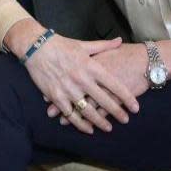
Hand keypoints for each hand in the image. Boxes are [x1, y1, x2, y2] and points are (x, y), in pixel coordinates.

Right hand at [24, 35, 139, 134]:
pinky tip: (88, 129)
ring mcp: (69, 89)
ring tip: (109, 128)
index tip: (135, 107)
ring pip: (88, 111)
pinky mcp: (56, 96)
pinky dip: (80, 124)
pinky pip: (71, 114)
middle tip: (126, 120)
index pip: (114, 85)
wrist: (36, 47)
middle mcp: (82, 79)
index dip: (126, 97)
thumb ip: (103, 46)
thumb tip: (120, 41)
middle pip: (104, 100)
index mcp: (90, 66)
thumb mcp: (83, 44)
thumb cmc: (61, 45)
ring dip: (100, 121)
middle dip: (117, 112)